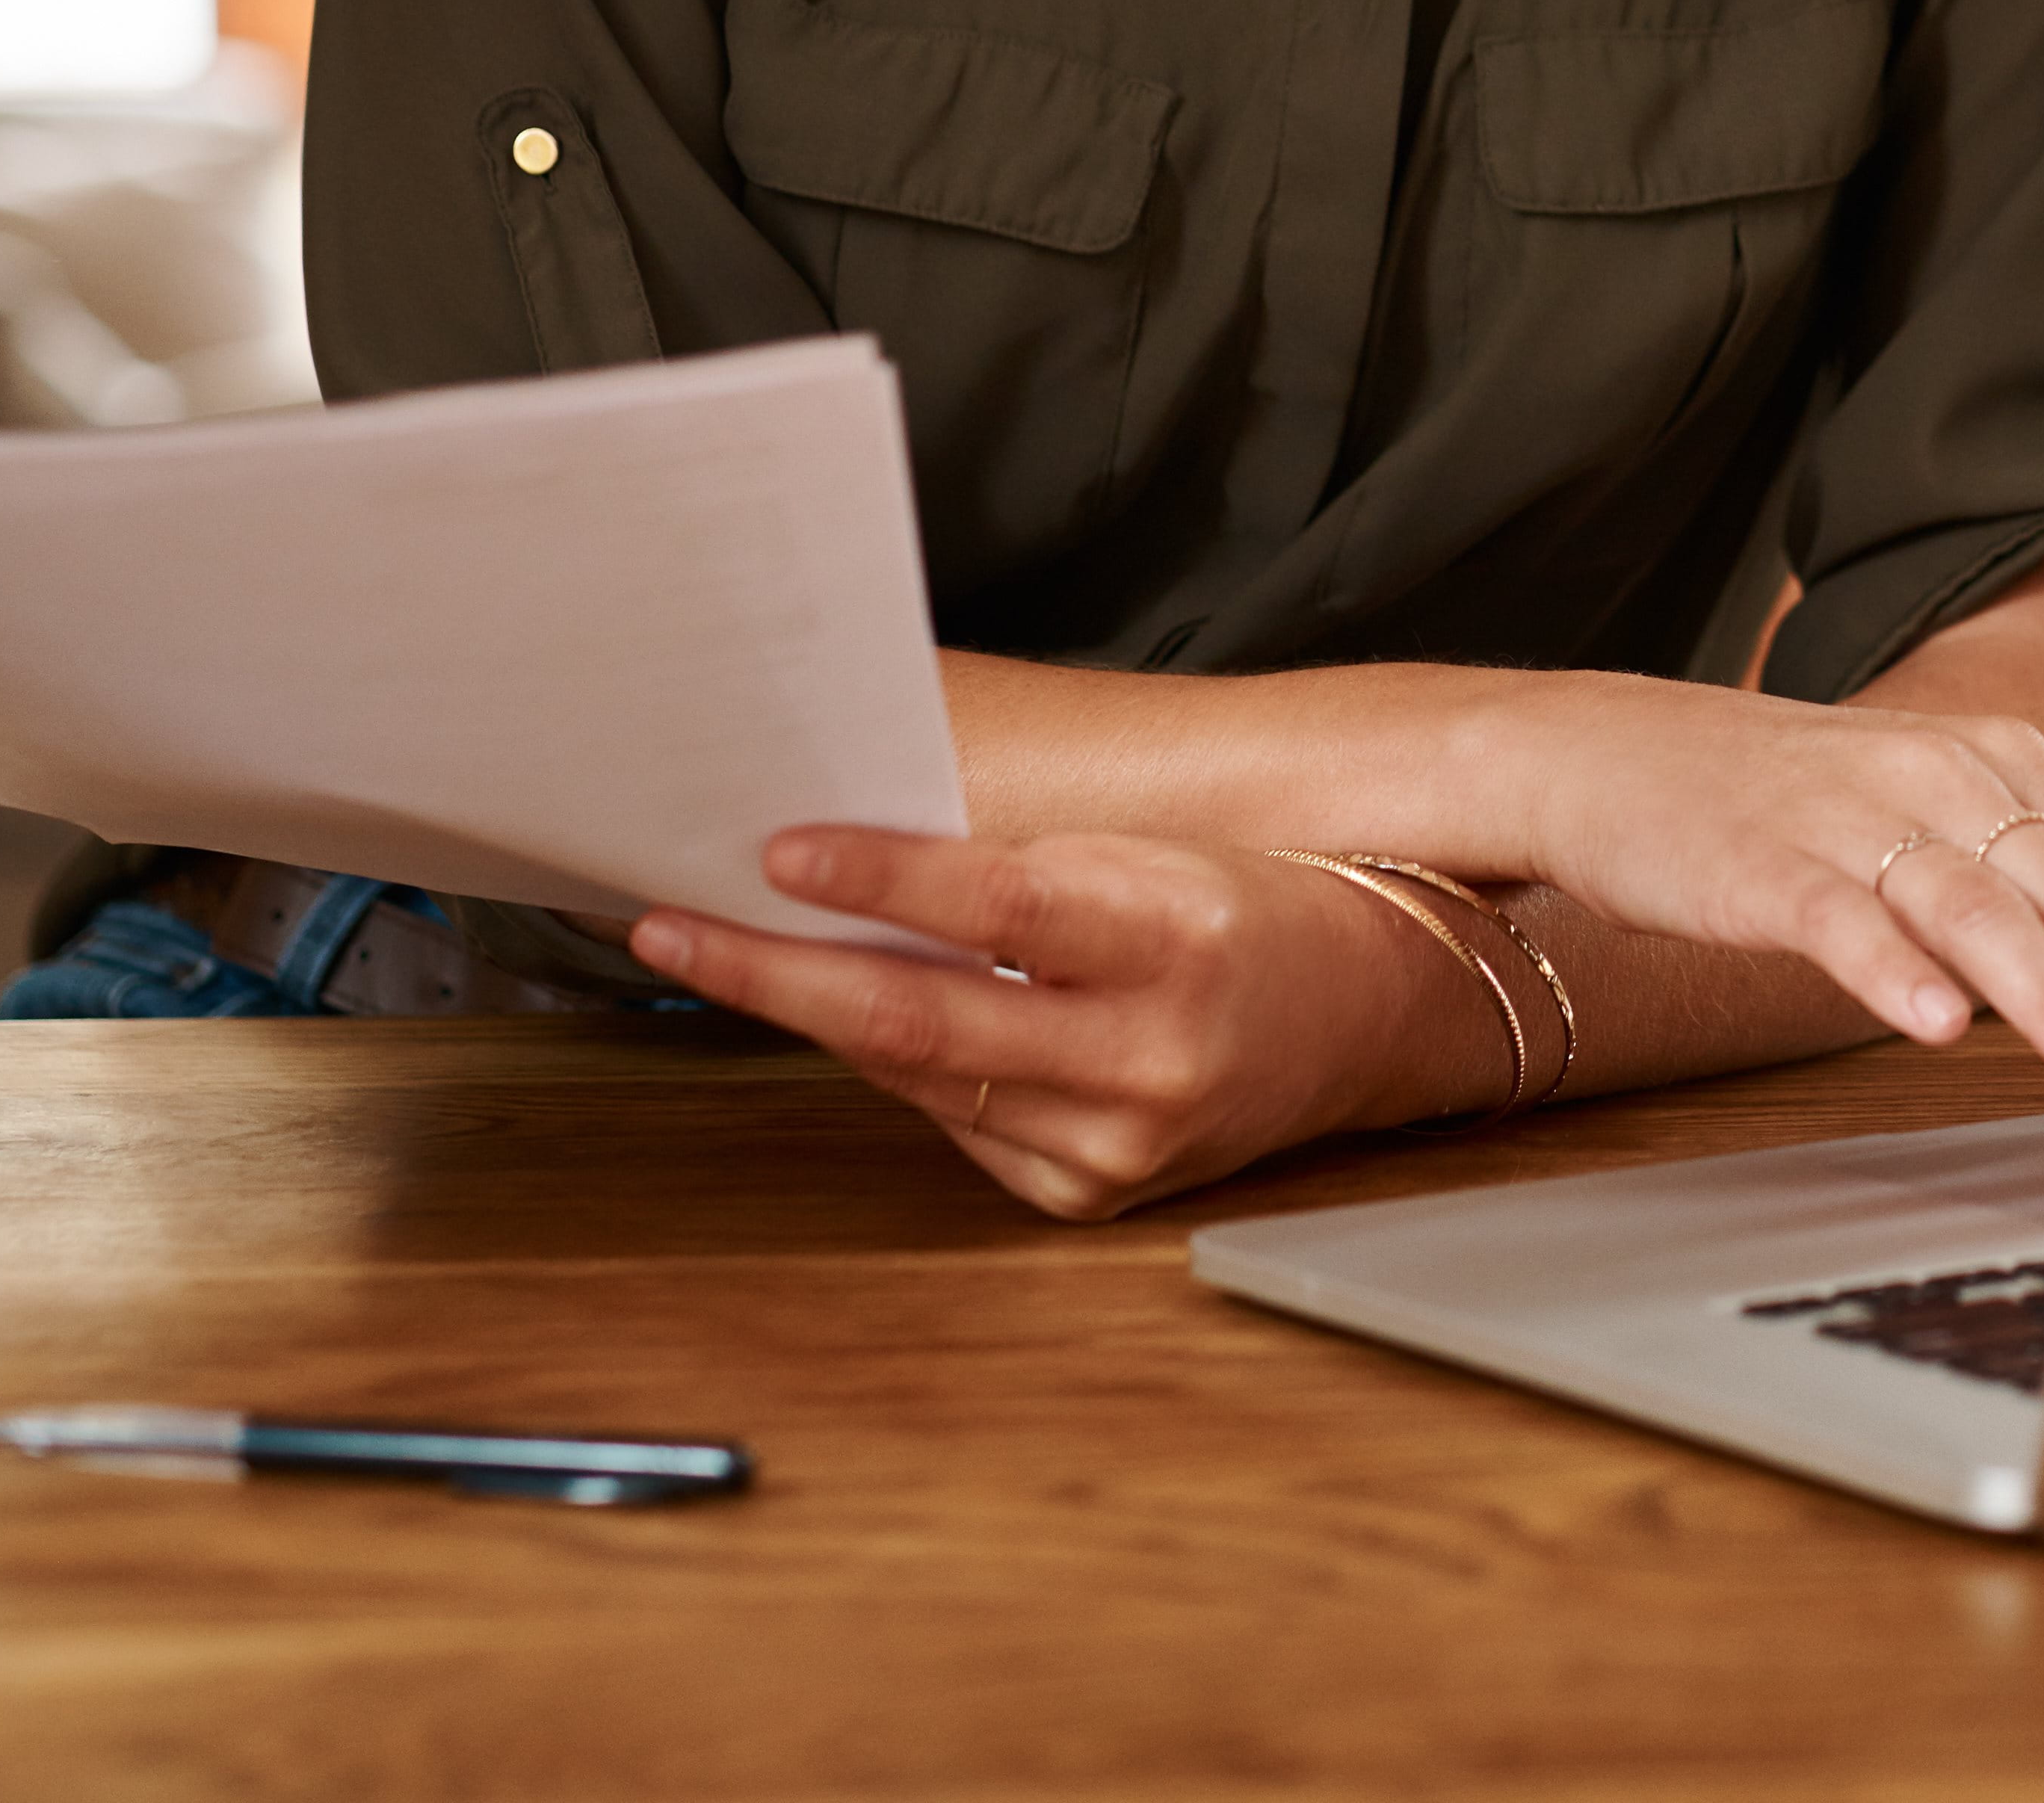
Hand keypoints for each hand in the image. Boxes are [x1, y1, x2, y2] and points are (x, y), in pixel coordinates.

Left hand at [628, 828, 1487, 1219]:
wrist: (1370, 1011)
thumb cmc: (1254, 903)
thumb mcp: (1151, 858)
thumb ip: (1015, 876)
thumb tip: (841, 869)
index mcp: (1176, 940)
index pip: (996, 907)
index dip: (877, 877)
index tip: (778, 849)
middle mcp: (1150, 1056)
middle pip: (920, 1017)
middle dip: (774, 971)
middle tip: (673, 924)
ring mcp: (1118, 1141)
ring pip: (920, 1075)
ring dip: (815, 1013)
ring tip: (728, 950)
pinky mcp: (1091, 1193)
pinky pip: (955, 1122)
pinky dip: (900, 1065)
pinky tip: (862, 1016)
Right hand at [1458, 682, 2043, 1097]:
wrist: (1605, 755)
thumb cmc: (1781, 802)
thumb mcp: (1920, 811)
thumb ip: (2023, 874)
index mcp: (1991, 759)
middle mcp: (1932, 774)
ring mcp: (1846, 815)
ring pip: (1972, 908)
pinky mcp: (1763, 864)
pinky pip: (1841, 920)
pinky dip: (1891, 971)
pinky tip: (1934, 1022)